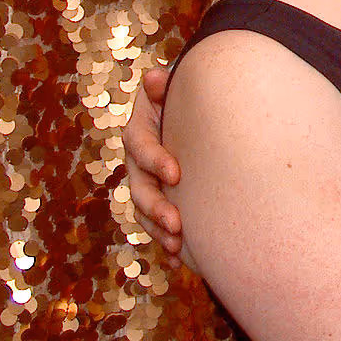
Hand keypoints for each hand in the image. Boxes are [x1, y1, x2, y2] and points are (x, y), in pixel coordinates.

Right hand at [124, 65, 183, 253]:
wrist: (203, 112)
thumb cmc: (192, 95)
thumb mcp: (180, 86)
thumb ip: (166, 86)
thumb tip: (154, 78)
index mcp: (140, 128)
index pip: (139, 144)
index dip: (154, 159)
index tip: (176, 174)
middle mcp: (138, 159)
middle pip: (139, 186)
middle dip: (156, 207)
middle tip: (177, 224)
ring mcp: (148, 182)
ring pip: (144, 210)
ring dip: (158, 230)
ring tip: (177, 247)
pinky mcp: (161, 200)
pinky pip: (157, 225)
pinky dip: (166, 243)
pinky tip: (179, 262)